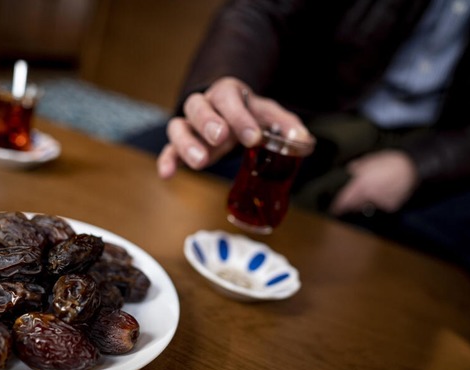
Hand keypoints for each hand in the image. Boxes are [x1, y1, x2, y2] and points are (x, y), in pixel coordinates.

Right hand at [157, 77, 311, 178]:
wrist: (230, 113)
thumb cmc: (249, 114)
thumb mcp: (269, 114)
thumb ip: (286, 125)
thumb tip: (302, 140)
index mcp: (227, 94)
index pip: (229, 98)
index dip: (240, 117)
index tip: (254, 137)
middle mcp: (205, 106)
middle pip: (197, 107)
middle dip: (209, 122)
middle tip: (221, 138)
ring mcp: (190, 126)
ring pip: (178, 126)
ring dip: (187, 143)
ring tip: (201, 162)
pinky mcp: (181, 145)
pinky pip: (169, 149)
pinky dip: (167, 160)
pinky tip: (168, 174)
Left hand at [330, 150, 418, 215]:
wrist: (411, 167)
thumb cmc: (389, 161)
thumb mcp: (369, 160)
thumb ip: (356, 167)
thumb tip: (349, 170)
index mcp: (360, 184)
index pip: (344, 200)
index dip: (338, 206)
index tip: (333, 209)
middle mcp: (368, 195)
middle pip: (354, 206)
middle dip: (350, 204)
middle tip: (349, 201)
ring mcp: (380, 202)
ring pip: (367, 206)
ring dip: (365, 202)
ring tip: (373, 190)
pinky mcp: (390, 206)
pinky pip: (381, 206)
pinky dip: (381, 201)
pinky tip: (386, 191)